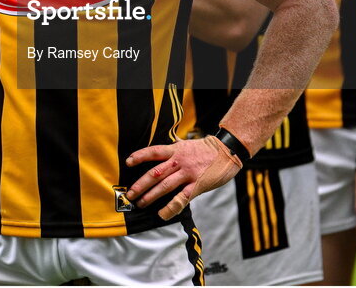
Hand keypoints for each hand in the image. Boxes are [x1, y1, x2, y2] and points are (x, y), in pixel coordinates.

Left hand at [125, 136, 241, 220]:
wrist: (228, 151)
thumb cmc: (207, 148)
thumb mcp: (187, 143)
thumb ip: (174, 146)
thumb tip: (164, 141)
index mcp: (176, 149)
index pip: (153, 152)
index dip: (140, 156)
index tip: (128, 162)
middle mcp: (179, 161)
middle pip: (155, 173)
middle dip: (140, 184)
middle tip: (130, 194)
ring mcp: (188, 174)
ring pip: (165, 186)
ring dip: (150, 196)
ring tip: (140, 203)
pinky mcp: (197, 185)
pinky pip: (181, 199)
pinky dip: (170, 207)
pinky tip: (162, 214)